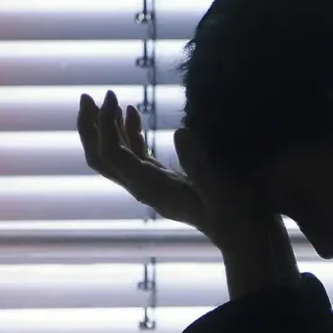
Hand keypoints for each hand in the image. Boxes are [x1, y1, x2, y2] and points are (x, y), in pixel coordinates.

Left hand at [77, 91, 299, 297]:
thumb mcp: (223, 187)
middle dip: (90, 128)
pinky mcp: (163, 180)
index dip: (106, 125)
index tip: (116, 96)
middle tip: (86, 96)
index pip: (113, 155)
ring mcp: (152, 185)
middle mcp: (144, 188)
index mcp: (152, 188)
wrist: (246, 235)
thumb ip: (201, 162)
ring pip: (115, 157)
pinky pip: (135, 157)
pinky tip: (133, 112)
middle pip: (101, 159)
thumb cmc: (238, 214)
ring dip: (105, 128)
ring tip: (106, 98)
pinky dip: (128, 134)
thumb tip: (180, 130)